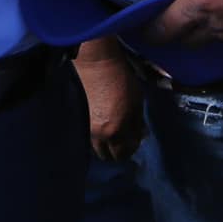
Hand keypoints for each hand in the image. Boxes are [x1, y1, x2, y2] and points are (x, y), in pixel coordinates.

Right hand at [72, 38, 145, 160]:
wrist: (96, 65)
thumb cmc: (121, 78)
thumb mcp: (136, 100)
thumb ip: (138, 122)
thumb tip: (140, 136)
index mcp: (117, 129)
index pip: (124, 153)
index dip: (132, 149)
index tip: (136, 141)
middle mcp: (101, 135)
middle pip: (110, 156)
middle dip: (119, 152)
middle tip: (126, 140)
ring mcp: (89, 129)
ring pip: (98, 150)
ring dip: (108, 147)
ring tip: (115, 136)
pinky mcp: (82, 122)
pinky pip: (91, 140)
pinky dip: (100, 140)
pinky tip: (106, 129)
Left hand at [139, 0, 222, 42]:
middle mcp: (199, 2)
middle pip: (161, 29)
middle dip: (149, 28)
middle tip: (147, 24)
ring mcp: (221, 25)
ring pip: (185, 41)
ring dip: (176, 35)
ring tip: (175, 27)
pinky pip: (213, 42)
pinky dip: (206, 36)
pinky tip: (210, 25)